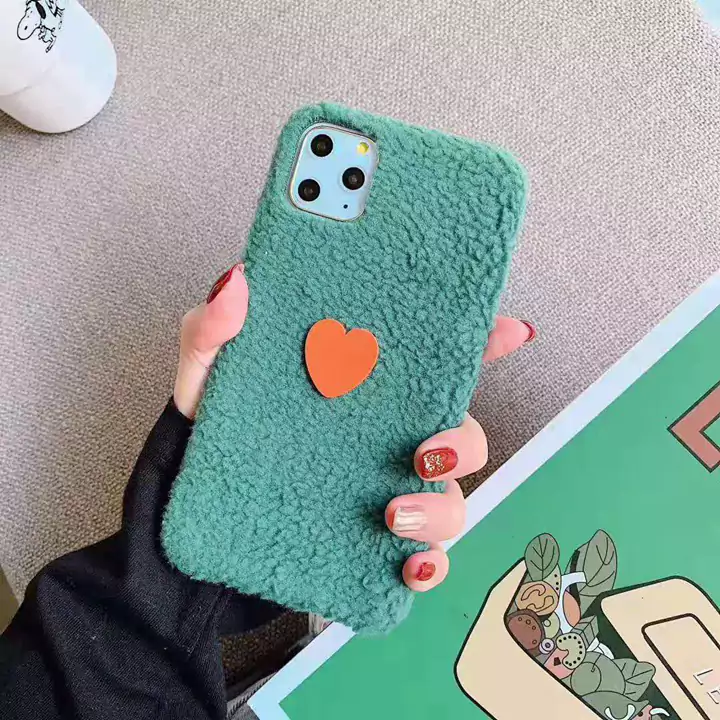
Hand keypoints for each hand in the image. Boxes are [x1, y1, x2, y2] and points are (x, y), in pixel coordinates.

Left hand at [174, 264, 534, 589]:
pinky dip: (428, 564)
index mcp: (365, 385)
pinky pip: (423, 555)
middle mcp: (388, 436)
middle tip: (425, 451)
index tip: (511, 331)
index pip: (435, 359)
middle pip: (461, 432)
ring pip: (450, 498)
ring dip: (440, 509)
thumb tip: (236, 283)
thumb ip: (214, 329)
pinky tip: (408, 566)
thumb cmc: (217, 424)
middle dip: (463, 440)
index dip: (483, 341)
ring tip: (391, 514)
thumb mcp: (208, 372)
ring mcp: (386, 488)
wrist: (195, 498)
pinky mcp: (371, 540)